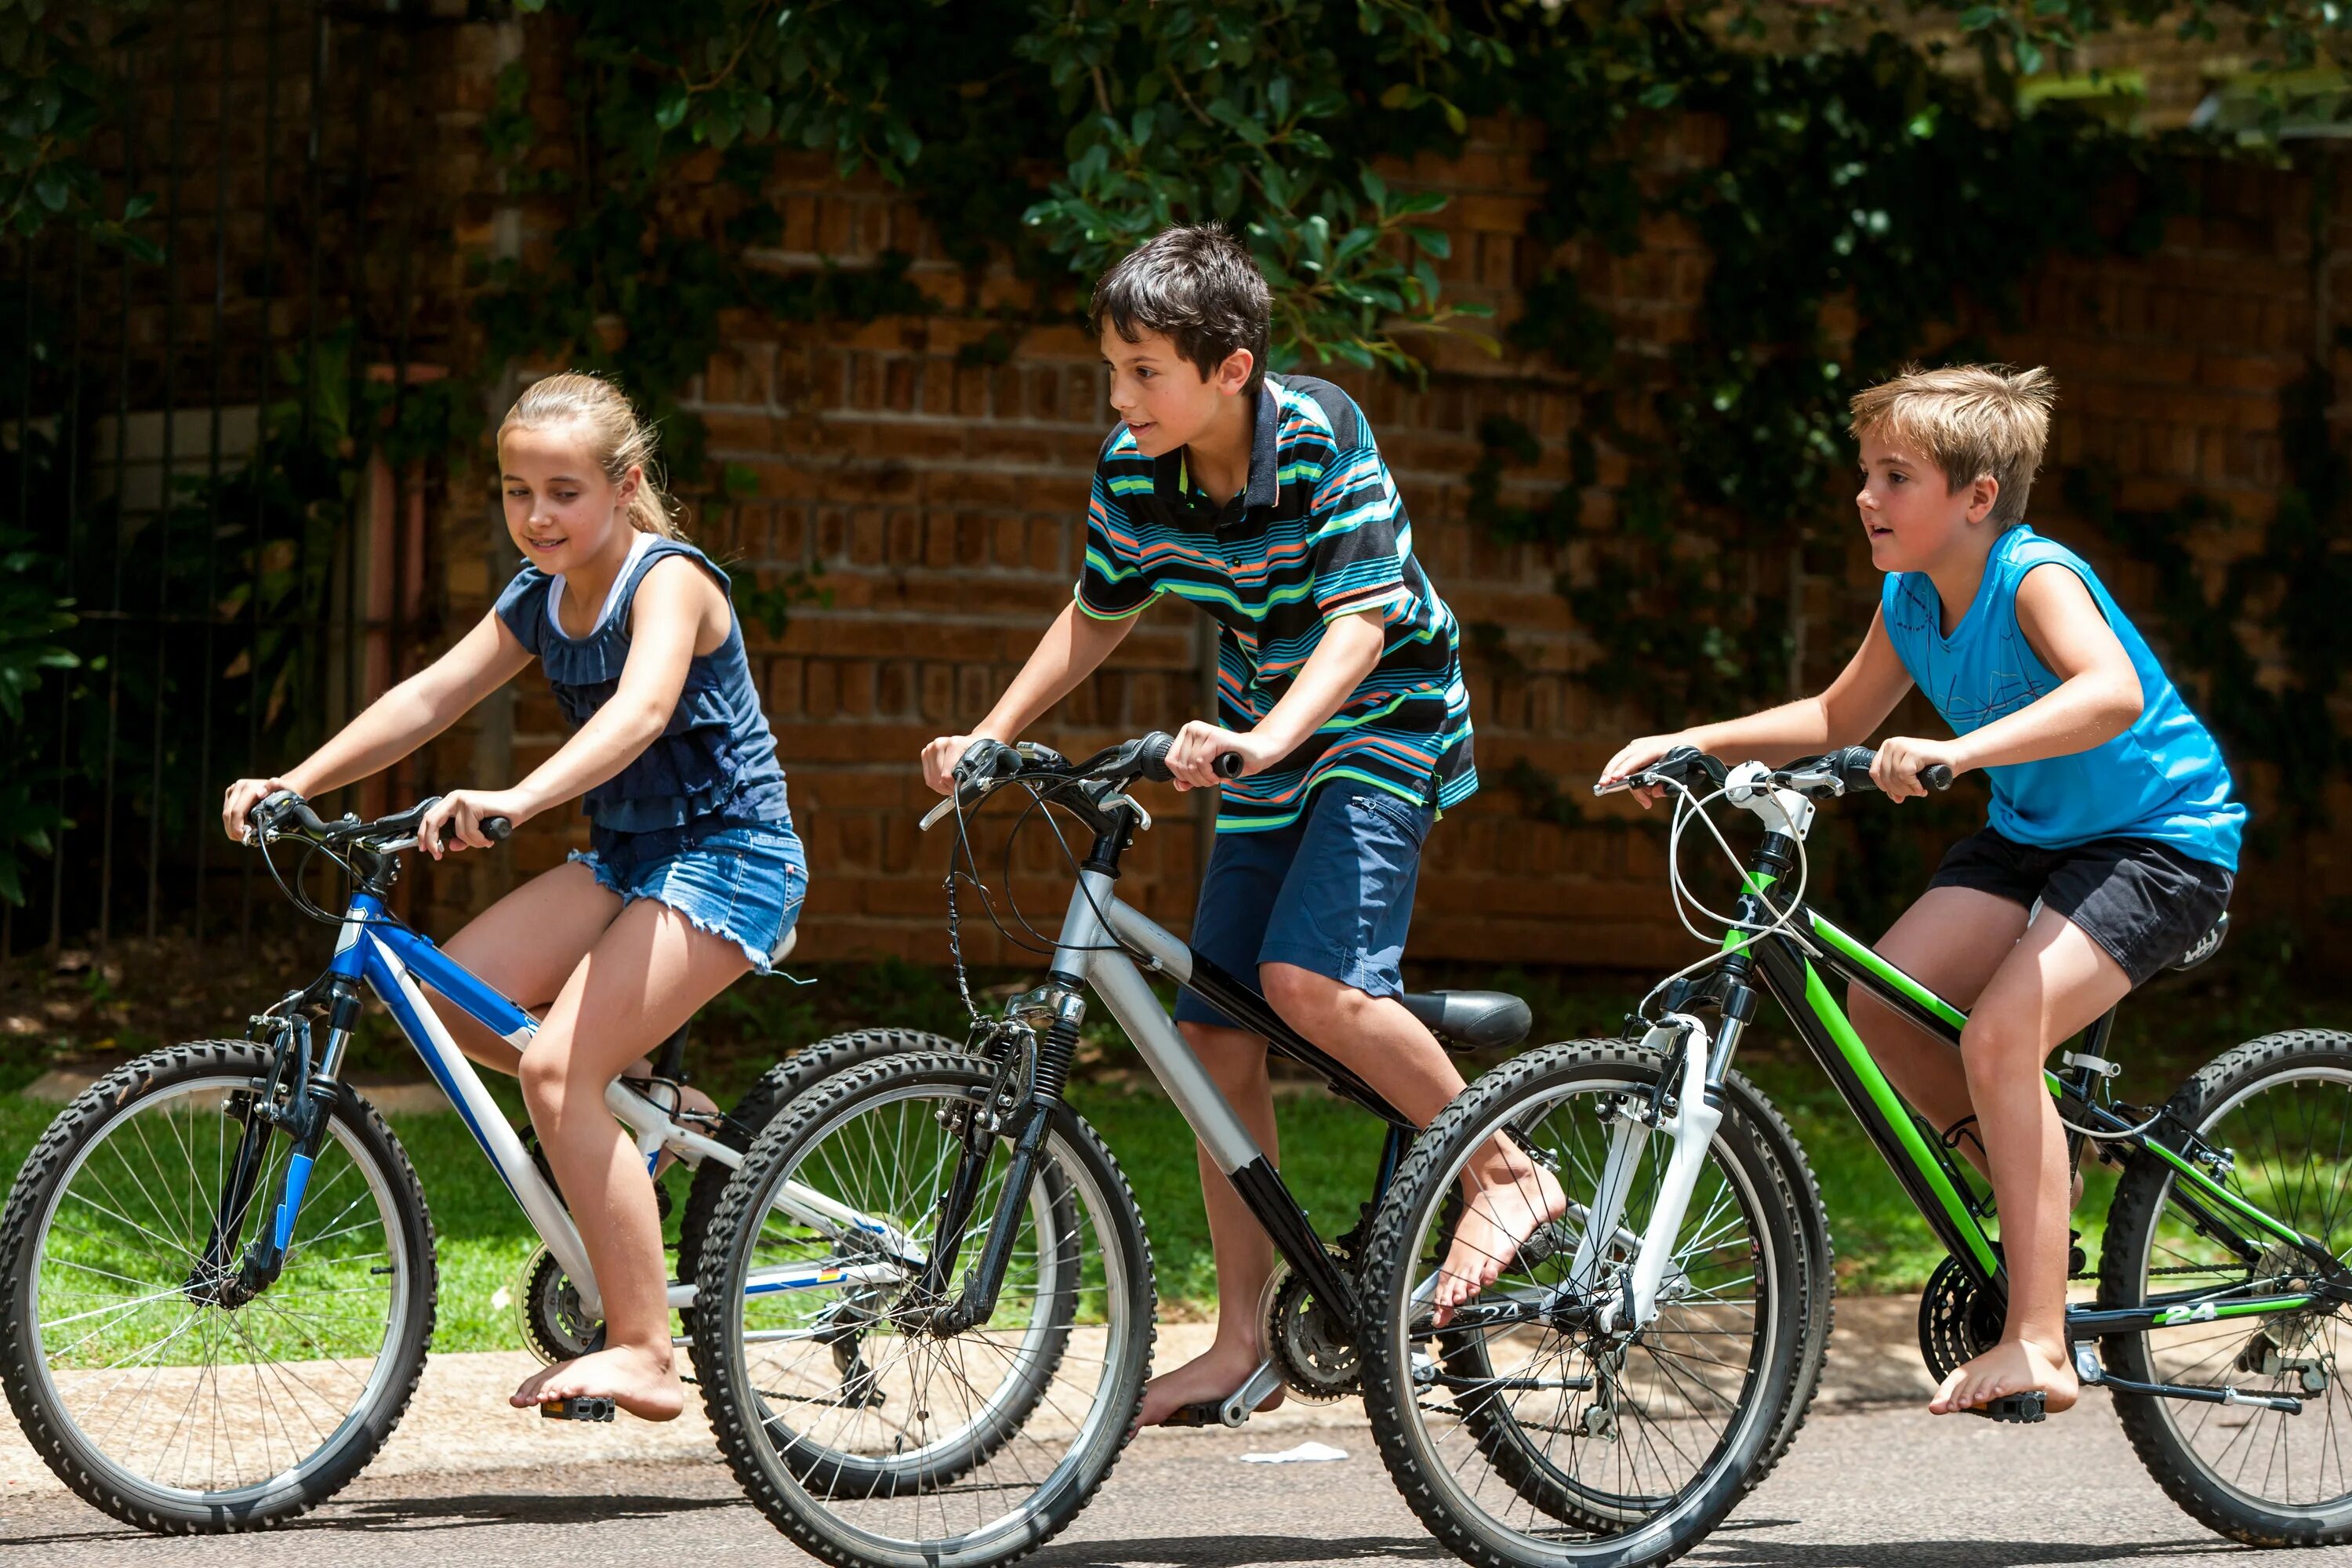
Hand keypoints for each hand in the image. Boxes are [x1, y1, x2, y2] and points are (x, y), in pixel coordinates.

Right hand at [222, 777, 293, 842]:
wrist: (281, 786)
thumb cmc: (285, 792)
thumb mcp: (285, 791)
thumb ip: (275, 788)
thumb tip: (259, 793)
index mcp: (249, 788)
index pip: (236, 812)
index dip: (237, 827)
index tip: (245, 837)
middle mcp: (238, 787)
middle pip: (228, 814)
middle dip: (233, 830)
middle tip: (244, 840)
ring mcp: (233, 790)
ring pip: (225, 815)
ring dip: (232, 828)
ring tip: (244, 836)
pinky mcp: (230, 795)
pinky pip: (227, 813)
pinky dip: (232, 823)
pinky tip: (242, 828)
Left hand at [415, 788, 529, 858]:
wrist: (520, 804)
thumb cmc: (500, 817)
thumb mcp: (478, 831)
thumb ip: (464, 838)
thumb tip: (452, 847)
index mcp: (452, 802)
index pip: (430, 817)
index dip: (424, 834)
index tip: (424, 850)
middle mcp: (455, 798)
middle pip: (432, 821)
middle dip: (432, 840)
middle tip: (436, 855)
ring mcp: (463, 800)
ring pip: (459, 832)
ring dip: (473, 842)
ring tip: (485, 840)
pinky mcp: (473, 804)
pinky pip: (470, 831)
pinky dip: (480, 839)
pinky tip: (489, 838)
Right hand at [922, 734, 999, 796]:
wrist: (974, 741)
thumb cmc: (979, 754)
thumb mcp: (980, 764)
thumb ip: (972, 777)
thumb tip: (966, 792)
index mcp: (954, 744)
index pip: (947, 775)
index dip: (955, 787)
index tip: (962, 791)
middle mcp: (939, 744)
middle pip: (938, 779)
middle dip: (949, 788)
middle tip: (959, 790)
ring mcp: (931, 748)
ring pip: (932, 780)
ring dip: (943, 788)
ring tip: (953, 785)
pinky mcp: (925, 753)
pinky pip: (929, 778)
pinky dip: (937, 784)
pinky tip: (947, 781)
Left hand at [1165, 720, 1272, 790]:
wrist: (1257, 753)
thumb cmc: (1232, 760)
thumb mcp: (1205, 771)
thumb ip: (1190, 777)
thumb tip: (1178, 785)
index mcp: (1187, 733)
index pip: (1170, 760)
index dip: (1182, 776)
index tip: (1198, 780)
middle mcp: (1193, 728)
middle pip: (1180, 765)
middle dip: (1194, 780)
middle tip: (1209, 780)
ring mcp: (1204, 731)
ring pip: (1191, 764)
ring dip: (1203, 779)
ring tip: (1214, 779)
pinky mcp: (1215, 737)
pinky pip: (1202, 761)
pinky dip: (1209, 774)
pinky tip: (1217, 776)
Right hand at [1598, 733, 1692, 808]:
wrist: (1687, 741)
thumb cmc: (1683, 756)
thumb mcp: (1679, 771)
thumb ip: (1665, 784)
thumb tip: (1653, 793)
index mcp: (1652, 748)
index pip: (1633, 760)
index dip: (1623, 770)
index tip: (1614, 779)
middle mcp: (1641, 745)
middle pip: (1620, 759)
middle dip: (1610, 773)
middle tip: (1603, 785)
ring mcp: (1636, 746)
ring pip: (1620, 763)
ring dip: (1624, 782)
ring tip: (1645, 801)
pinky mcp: (1635, 750)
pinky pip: (1625, 764)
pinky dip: (1628, 778)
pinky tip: (1644, 792)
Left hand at [1871, 736, 1963, 800]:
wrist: (1955, 756)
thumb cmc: (1933, 765)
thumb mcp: (1910, 773)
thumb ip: (1898, 782)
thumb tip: (1893, 797)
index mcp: (1887, 746)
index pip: (1874, 772)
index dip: (1884, 787)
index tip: (1897, 794)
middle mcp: (1892, 744)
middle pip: (1884, 776)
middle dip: (1898, 790)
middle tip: (1913, 793)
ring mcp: (1901, 746)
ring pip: (1894, 777)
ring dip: (1907, 790)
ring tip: (1918, 791)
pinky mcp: (1912, 752)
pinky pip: (1904, 775)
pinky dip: (1913, 785)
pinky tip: (1922, 788)